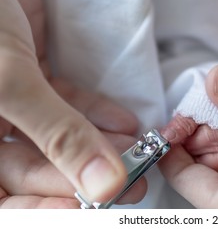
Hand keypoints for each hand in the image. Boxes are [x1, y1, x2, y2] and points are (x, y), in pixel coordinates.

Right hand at [0, 0, 140, 207]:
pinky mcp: (36, 72)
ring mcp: (16, 98)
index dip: (51, 205)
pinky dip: (99, 113)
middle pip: (41, 166)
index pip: (10, 194)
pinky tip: (126, 123)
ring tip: (140, 155)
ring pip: (62, 135)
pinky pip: (71, 102)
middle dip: (90, 176)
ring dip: (102, 145)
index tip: (97, 207)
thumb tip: (102, 187)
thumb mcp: (7, 80)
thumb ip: (57, 134)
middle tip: (135, 183)